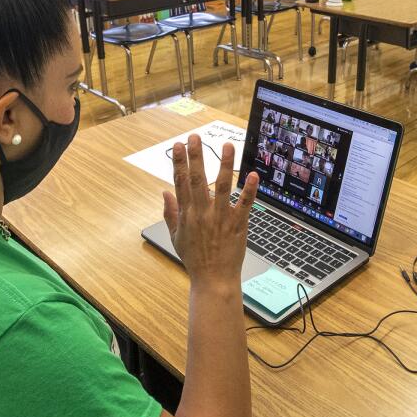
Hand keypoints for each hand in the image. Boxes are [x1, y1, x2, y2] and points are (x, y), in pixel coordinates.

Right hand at [162, 135, 257, 290]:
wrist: (213, 279)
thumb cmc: (195, 259)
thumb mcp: (175, 236)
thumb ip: (170, 213)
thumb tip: (164, 192)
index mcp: (187, 214)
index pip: (180, 182)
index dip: (178, 162)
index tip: (178, 145)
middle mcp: (202, 212)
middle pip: (197, 179)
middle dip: (196, 155)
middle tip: (195, 136)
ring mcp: (221, 218)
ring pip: (223, 186)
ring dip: (225, 164)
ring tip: (227, 145)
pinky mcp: (238, 224)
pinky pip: (244, 204)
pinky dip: (249, 189)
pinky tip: (252, 173)